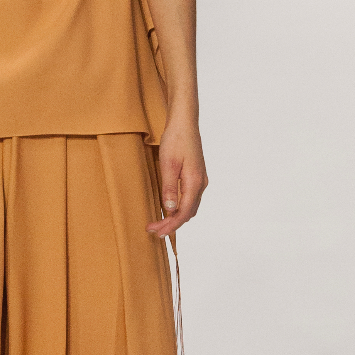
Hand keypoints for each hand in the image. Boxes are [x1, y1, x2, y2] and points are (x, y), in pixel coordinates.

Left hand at [146, 113, 207, 237]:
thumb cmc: (176, 140)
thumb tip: (171, 209)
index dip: (170, 225)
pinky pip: (189, 198)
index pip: (183, 213)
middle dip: (172, 224)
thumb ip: (169, 188)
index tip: (157, 231)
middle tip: (154, 229)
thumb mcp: (168, 164)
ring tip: (160, 222)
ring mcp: (200, 180)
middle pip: (188, 213)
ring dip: (176, 217)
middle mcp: (200, 184)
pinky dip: (180, 208)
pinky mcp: (196, 176)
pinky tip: (169, 208)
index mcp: (194, 182)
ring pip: (190, 207)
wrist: (184, 123)